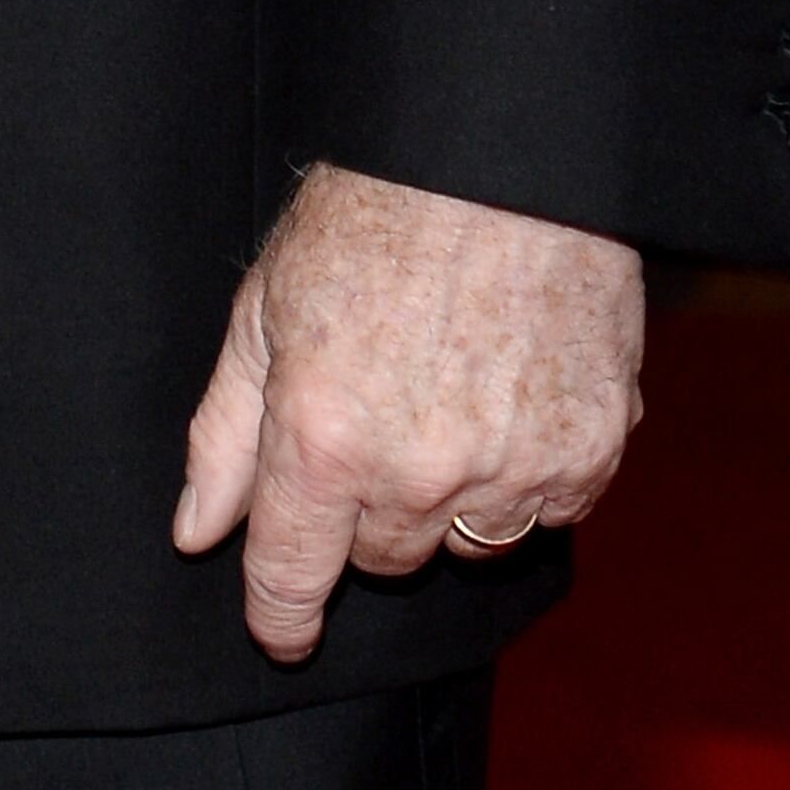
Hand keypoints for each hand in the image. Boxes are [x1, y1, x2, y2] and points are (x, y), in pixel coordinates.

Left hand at [173, 159, 644, 664]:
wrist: (503, 157)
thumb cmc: (373, 217)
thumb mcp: (265, 309)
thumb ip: (226, 435)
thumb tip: (197, 532)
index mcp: (325, 436)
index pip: (293, 574)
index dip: (281, 615)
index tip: (282, 633)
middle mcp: (420, 469)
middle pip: (382, 558)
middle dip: (367, 510)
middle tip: (377, 420)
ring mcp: (514, 466)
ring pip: (466, 543)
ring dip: (449, 498)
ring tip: (448, 399)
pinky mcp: (592, 451)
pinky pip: (549, 511)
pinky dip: (529, 475)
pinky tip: (512, 399)